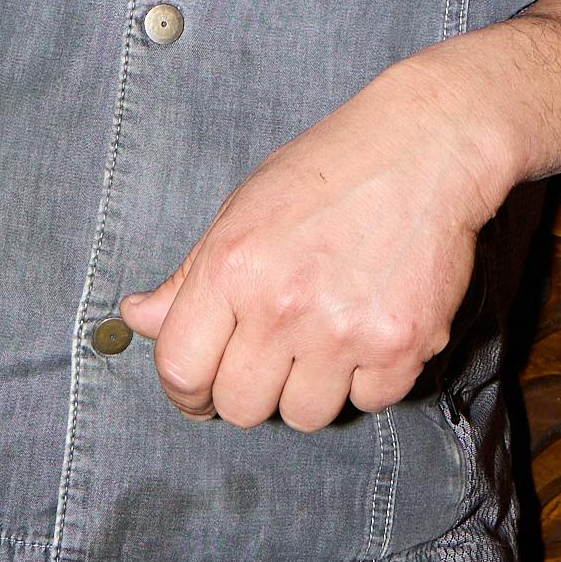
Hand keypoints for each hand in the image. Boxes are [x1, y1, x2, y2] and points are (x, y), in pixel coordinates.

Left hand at [117, 65, 499, 431]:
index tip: (200, 390)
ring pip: (304, 416)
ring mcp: (344, 330)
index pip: (180, 369)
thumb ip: (189, 277)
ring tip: (328, 330)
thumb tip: (136, 319)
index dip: (185, 391)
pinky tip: (371, 325)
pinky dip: (369, 377)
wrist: (424, 145)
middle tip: (275, 350)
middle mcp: (283, 305)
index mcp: (233, 265)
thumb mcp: (242, 208)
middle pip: (240, 407)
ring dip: (312, 386)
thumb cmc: (329, 169)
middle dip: (251, 388)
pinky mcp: (401, 346)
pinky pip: (367, 403)